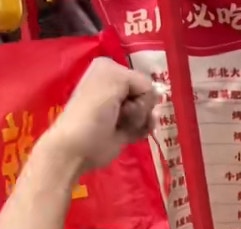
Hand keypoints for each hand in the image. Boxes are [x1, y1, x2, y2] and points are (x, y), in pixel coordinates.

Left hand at [45, 58, 156, 173]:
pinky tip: (134, 132)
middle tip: (124, 111)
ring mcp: (122, 109)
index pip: (142, 78)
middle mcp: (116, 87)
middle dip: (141, 105)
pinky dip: (144, 129)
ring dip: (140, 119)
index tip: (128, 97)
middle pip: (147, 95)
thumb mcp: (115, 80)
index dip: (141, 90)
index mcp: (110, 70)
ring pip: (148, 111)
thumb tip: (158, 94)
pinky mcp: (126, 129)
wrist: (80, 146)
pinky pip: (146, 126)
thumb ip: (141, 81)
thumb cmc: (93, 109)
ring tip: (124, 124)